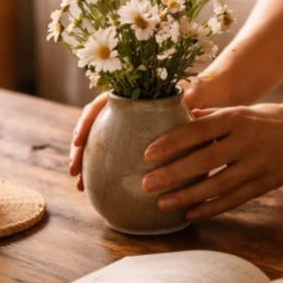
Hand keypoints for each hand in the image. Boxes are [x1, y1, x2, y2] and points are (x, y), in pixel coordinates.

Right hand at [68, 74, 230, 190]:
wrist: (207, 100)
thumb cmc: (201, 95)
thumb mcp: (194, 98)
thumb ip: (188, 105)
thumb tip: (191, 116)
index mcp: (132, 93)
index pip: (99, 104)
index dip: (86, 122)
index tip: (78, 142)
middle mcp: (123, 109)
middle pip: (92, 126)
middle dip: (79, 150)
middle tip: (74, 172)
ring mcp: (125, 125)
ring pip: (99, 143)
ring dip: (87, 164)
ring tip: (81, 187)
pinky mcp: (132, 140)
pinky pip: (114, 155)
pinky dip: (106, 171)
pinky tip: (104, 190)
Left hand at [139, 103, 282, 220]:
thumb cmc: (263, 119)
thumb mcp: (238, 110)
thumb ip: (208, 118)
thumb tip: (174, 119)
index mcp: (237, 118)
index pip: (199, 130)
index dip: (172, 143)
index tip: (148, 154)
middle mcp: (247, 141)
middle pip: (205, 160)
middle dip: (173, 174)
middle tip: (147, 184)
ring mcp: (257, 165)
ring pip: (218, 185)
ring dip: (188, 196)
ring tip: (162, 203)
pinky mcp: (265, 184)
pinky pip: (234, 200)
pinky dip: (210, 208)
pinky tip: (190, 213)